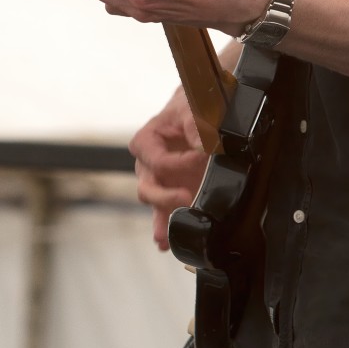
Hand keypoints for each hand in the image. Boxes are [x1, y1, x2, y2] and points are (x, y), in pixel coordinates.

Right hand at [129, 90, 207, 249]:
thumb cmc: (190, 104)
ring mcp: (161, 180)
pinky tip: (167, 243)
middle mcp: (148, 164)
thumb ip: (195, 127)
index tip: (201, 157)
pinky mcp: (173, 190)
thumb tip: (202, 148)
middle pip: (148, 188)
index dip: (179, 162)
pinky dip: (165, 227)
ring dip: (162, 219)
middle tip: (186, 197)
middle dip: (165, 197)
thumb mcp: (192, 109)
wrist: (201, 107)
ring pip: (155, 204)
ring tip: (166, 237)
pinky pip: (165, 212)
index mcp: (146, 141)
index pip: (158, 161)